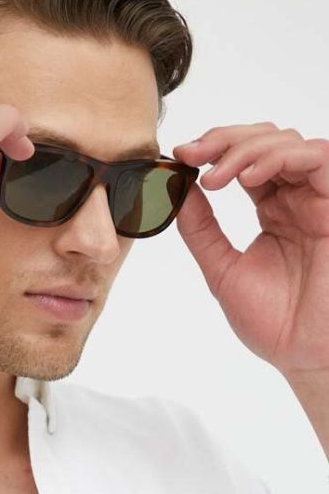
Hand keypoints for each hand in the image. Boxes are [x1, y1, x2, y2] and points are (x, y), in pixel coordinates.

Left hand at [172, 124, 328, 384]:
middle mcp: (296, 197)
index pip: (243, 160)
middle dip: (223, 140)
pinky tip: (248, 179)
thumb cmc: (273, 321)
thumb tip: (177, 191)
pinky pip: (317, 158)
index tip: (179, 157)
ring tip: (217, 178)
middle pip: (263, 140)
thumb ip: (202, 230)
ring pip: (286, 143)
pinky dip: (280, 157)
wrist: (303, 353)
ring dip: (245, 149)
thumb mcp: (222, 269)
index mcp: (272, 208)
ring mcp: (316, 199)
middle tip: (191, 155)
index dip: (212, 150)